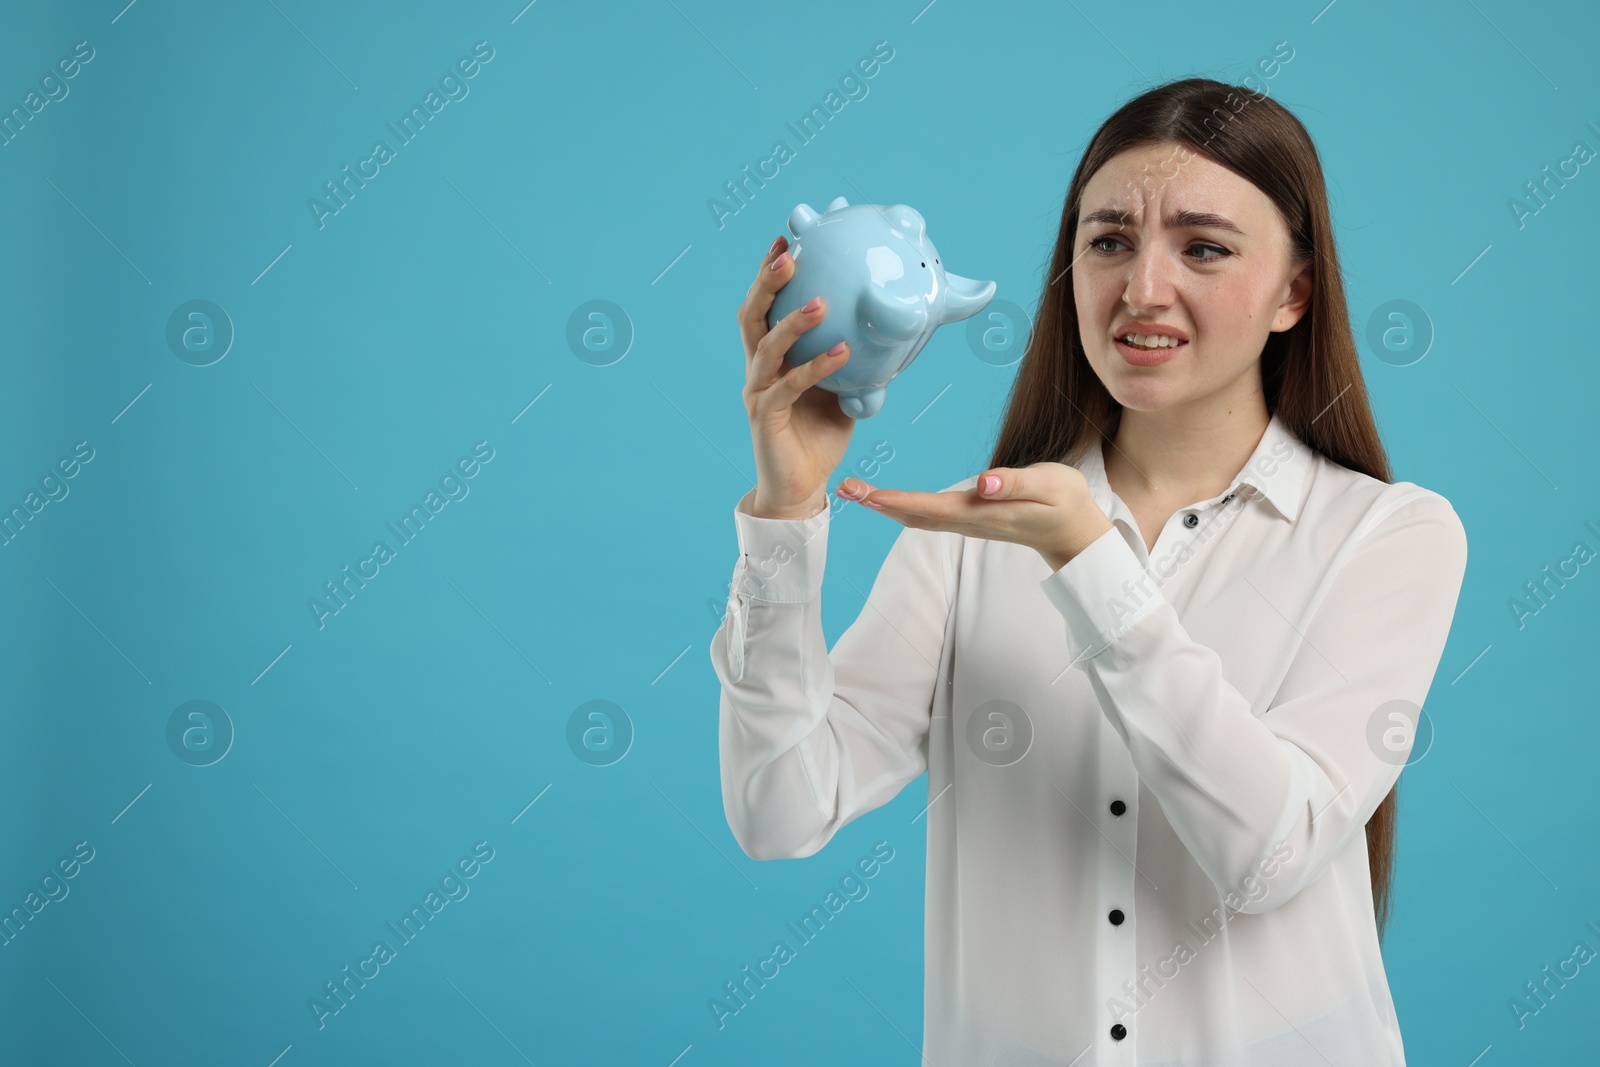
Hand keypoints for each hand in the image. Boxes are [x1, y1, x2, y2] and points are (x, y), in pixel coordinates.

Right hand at [738, 234, 854, 518]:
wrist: (801, 489)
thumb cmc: (819, 437)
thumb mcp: (845, 389)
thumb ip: (856, 360)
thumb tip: (893, 328)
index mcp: (771, 360)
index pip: (765, 307)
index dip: (770, 273)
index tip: (786, 238)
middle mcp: (758, 371)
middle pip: (752, 317)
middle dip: (767, 283)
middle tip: (788, 254)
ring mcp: (758, 394)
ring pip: (766, 348)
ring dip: (793, 322)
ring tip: (820, 303)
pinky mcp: (766, 418)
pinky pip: (789, 386)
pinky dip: (815, 367)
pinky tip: (842, 352)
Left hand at [836, 462, 1114, 570]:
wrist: (1075, 530)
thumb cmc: (1064, 501)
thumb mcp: (1048, 484)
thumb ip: (1014, 484)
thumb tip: (982, 483)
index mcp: (984, 512)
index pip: (932, 508)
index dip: (899, 502)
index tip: (869, 495)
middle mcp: (969, 521)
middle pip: (914, 516)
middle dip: (878, 504)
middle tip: (843, 489)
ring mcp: (967, 523)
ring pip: (917, 517)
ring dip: (883, 506)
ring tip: (853, 491)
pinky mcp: (969, 519)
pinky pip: (926, 515)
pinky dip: (900, 507)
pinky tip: (883, 500)